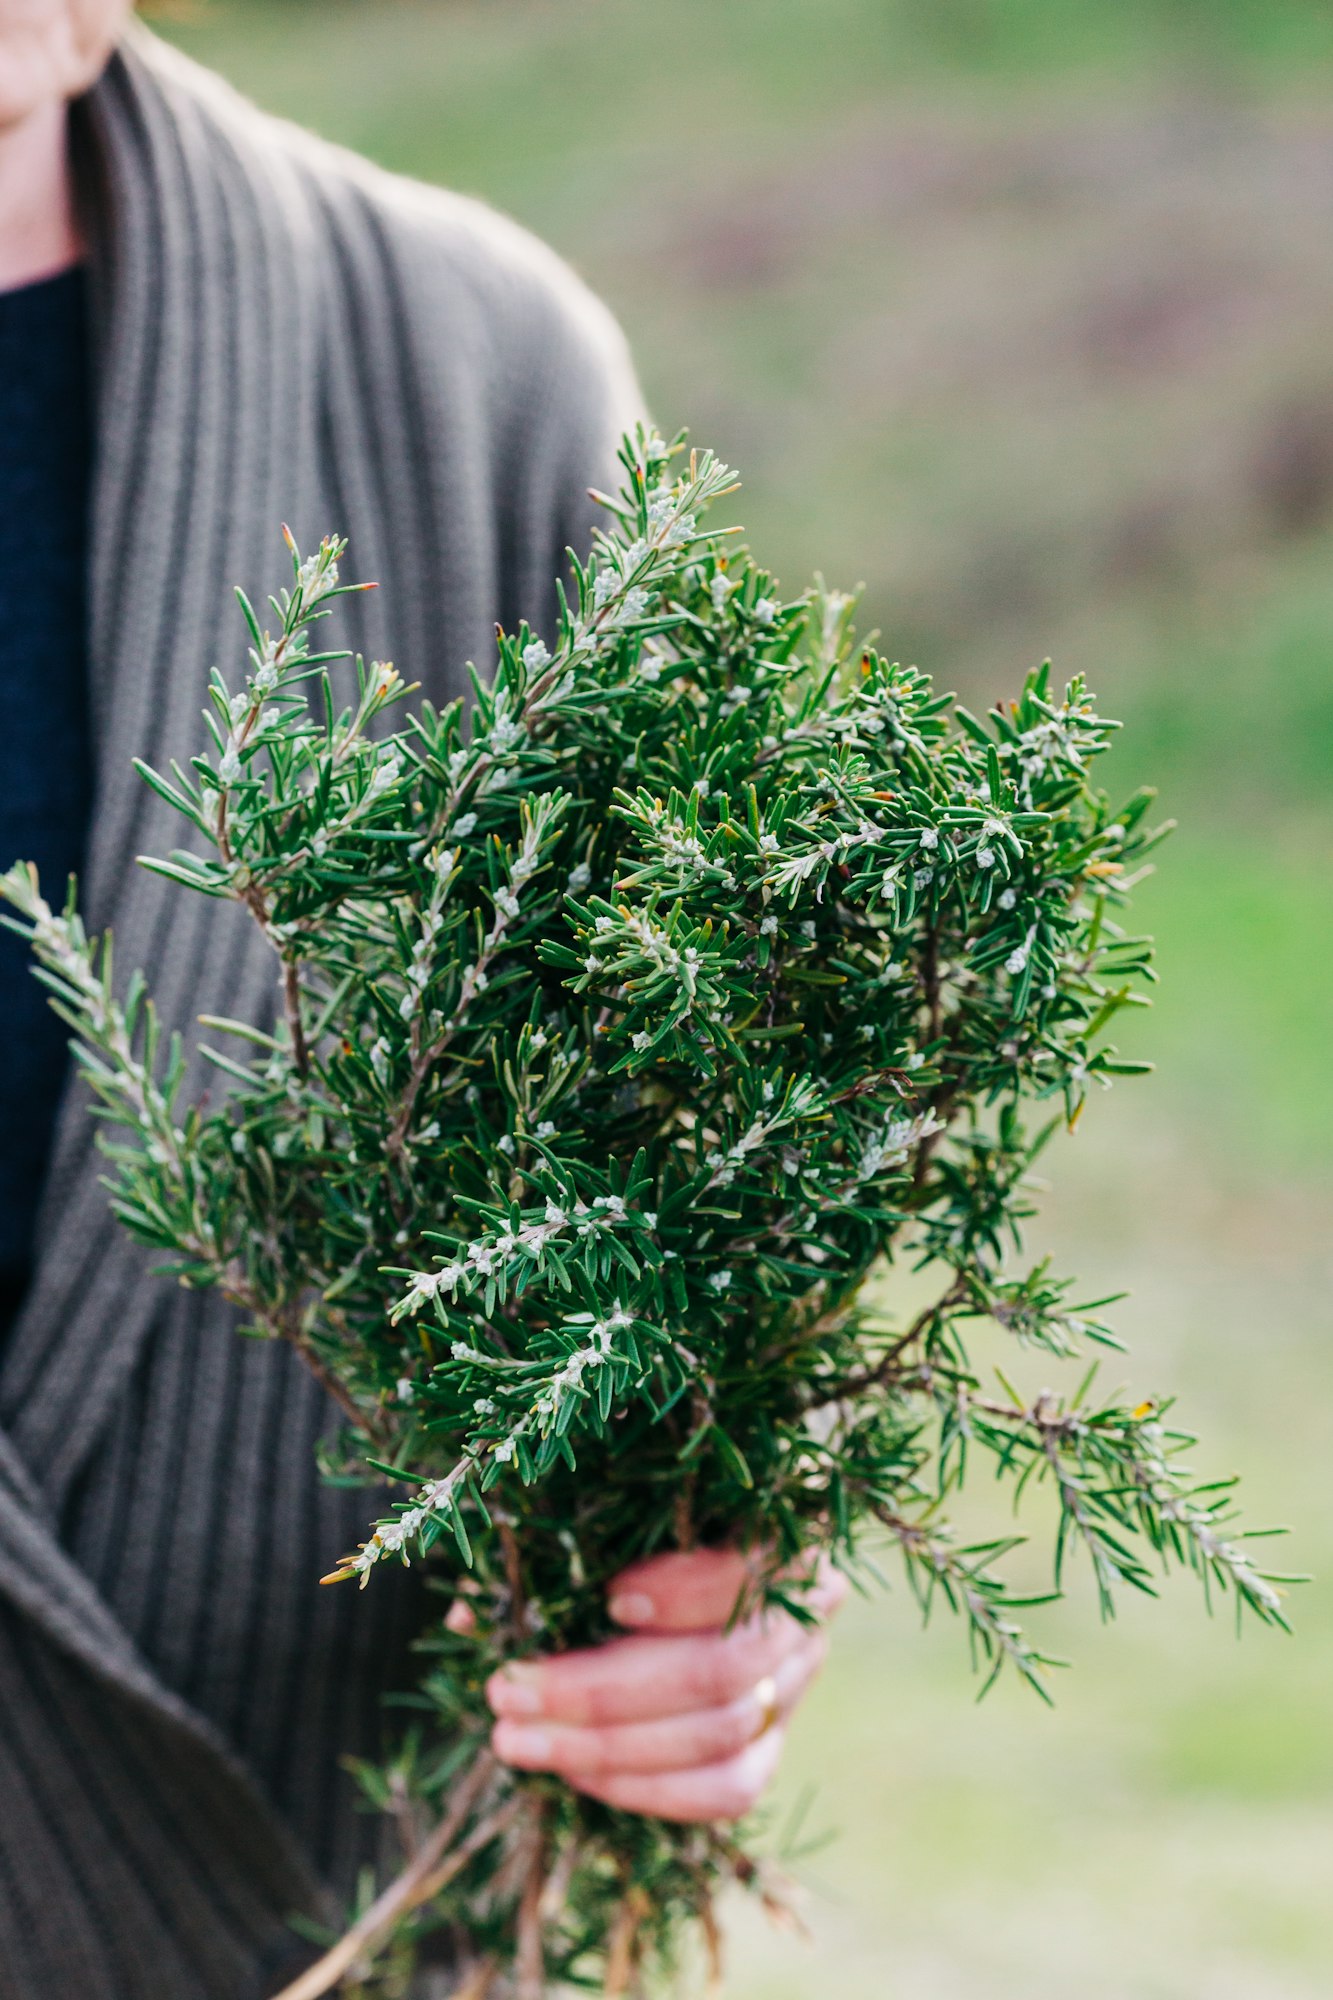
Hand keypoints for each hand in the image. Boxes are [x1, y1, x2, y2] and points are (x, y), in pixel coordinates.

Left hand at [485, 1548, 845, 1821]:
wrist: (686, 1572)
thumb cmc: (636, 1526)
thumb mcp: (605, 1518)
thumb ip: (554, 1551)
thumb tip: (474, 1613)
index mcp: (777, 1531)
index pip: (751, 1568)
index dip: (684, 1591)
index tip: (608, 1598)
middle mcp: (802, 1610)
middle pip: (722, 1670)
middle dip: (602, 1692)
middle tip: (507, 1691)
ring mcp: (795, 1681)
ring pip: (722, 1738)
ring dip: (607, 1749)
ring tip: (517, 1739)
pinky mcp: (774, 1742)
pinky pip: (727, 1789)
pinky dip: (647, 1789)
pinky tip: (577, 1773)